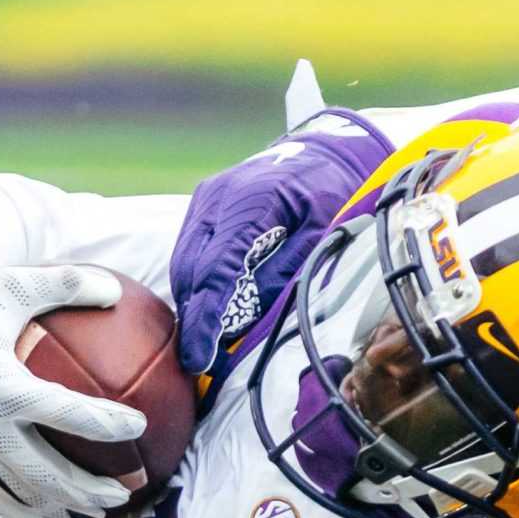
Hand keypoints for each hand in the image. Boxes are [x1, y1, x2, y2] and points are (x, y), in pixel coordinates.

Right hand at [0, 264, 144, 517]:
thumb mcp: (8, 288)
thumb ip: (65, 285)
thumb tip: (116, 289)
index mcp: (1, 388)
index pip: (70, 414)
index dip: (110, 425)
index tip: (140, 428)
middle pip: (50, 476)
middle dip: (94, 490)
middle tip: (129, 491)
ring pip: (21, 498)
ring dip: (63, 510)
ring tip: (96, 512)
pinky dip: (27, 512)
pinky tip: (52, 513)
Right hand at [168, 133, 370, 376]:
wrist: (323, 152)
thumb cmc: (333, 193)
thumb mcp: (323, 235)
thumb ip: (285, 275)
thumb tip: (246, 322)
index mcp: (251, 201)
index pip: (216, 271)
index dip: (205, 320)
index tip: (199, 359)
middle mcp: (217, 197)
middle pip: (193, 272)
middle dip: (196, 320)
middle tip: (205, 365)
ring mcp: (204, 199)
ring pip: (185, 265)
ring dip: (194, 304)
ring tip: (206, 344)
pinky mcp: (202, 206)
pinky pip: (189, 253)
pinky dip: (198, 285)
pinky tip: (211, 309)